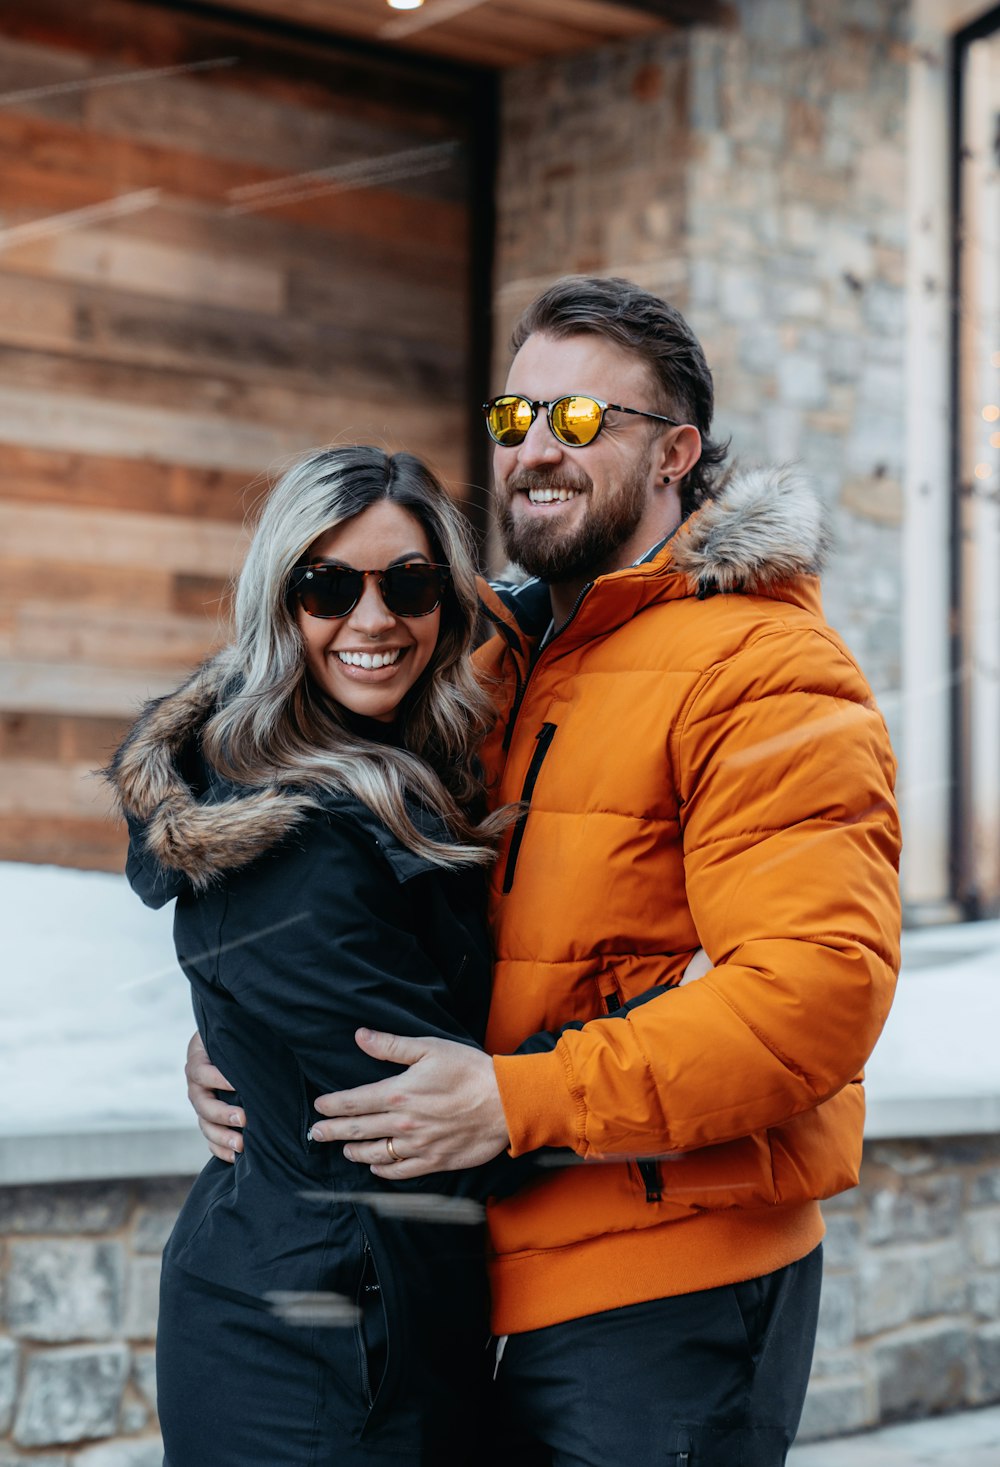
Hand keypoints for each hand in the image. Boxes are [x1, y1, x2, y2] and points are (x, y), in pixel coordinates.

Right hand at [185, 1030, 243, 1162]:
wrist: (226, 1047)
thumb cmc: (235, 1036)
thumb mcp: (233, 1032)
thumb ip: (240, 1038)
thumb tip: (269, 1036)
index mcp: (198, 1060)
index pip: (202, 1071)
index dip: (218, 1079)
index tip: (238, 1084)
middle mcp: (195, 1085)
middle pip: (202, 1104)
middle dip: (222, 1114)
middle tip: (243, 1119)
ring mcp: (201, 1104)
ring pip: (204, 1125)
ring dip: (222, 1137)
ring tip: (241, 1145)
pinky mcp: (208, 1120)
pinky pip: (208, 1140)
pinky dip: (220, 1149)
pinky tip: (236, 1157)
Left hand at [310, 1029, 508, 1178]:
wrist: (504, 1103)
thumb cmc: (468, 1070)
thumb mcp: (429, 1048)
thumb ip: (391, 1046)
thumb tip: (360, 1036)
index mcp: (397, 1093)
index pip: (353, 1102)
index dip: (331, 1106)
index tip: (318, 1108)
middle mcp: (401, 1124)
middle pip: (356, 1131)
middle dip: (331, 1132)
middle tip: (314, 1134)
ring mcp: (416, 1146)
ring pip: (374, 1153)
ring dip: (354, 1151)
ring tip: (343, 1149)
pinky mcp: (432, 1161)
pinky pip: (399, 1171)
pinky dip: (382, 1170)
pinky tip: (375, 1167)